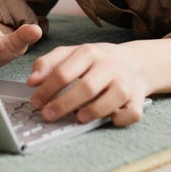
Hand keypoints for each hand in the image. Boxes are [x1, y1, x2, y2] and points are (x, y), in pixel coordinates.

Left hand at [27, 42, 149, 126]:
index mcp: (89, 52)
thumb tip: (32, 81)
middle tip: (47, 115)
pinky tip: (109, 119)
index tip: (35, 101)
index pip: (65, 71)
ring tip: (77, 118)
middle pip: (86, 87)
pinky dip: (120, 118)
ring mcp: (126, 82)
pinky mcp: (138, 99)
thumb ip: (49, 63)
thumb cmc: (97, 61)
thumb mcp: (72, 54)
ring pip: (112, 98)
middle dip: (64, 104)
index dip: (47, 89)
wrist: (135, 62)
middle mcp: (109, 66)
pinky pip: (132, 112)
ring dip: (93, 111)